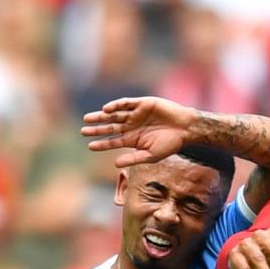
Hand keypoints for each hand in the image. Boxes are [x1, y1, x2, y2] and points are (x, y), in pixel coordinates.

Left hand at [81, 97, 195, 168]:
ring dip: (101, 116)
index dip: (101, 144)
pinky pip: (126, 103)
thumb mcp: (150, 155)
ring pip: (114, 115)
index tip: (90, 146)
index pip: (113, 141)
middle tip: (83, 131)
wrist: (185, 129)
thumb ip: (133, 159)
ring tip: (88, 119)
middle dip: (97, 128)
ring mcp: (136, 114)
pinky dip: (116, 105)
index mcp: (133, 139)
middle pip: (110, 127)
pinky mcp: (142, 103)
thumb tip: (115, 164)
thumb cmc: (170, 144)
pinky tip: (106, 110)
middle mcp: (132, 126)